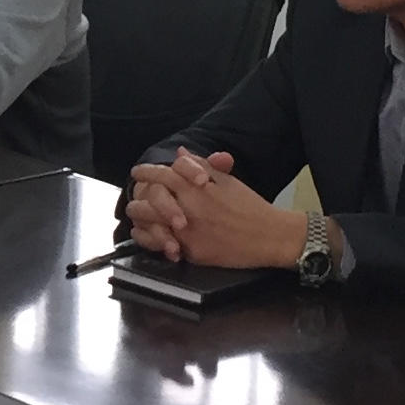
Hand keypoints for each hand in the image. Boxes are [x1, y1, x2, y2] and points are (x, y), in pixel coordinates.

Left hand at [124, 150, 309, 270]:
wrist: (270, 235)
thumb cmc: (250, 206)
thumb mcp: (226, 180)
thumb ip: (199, 166)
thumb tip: (180, 153)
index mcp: (197, 186)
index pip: (162, 174)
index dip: (146, 172)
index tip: (138, 172)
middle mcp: (189, 206)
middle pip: (150, 200)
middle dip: (138, 198)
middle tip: (134, 198)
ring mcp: (189, 230)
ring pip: (151, 224)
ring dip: (141, 220)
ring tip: (137, 217)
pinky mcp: (192, 251)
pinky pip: (162, 246)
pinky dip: (151, 240)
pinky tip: (147, 236)